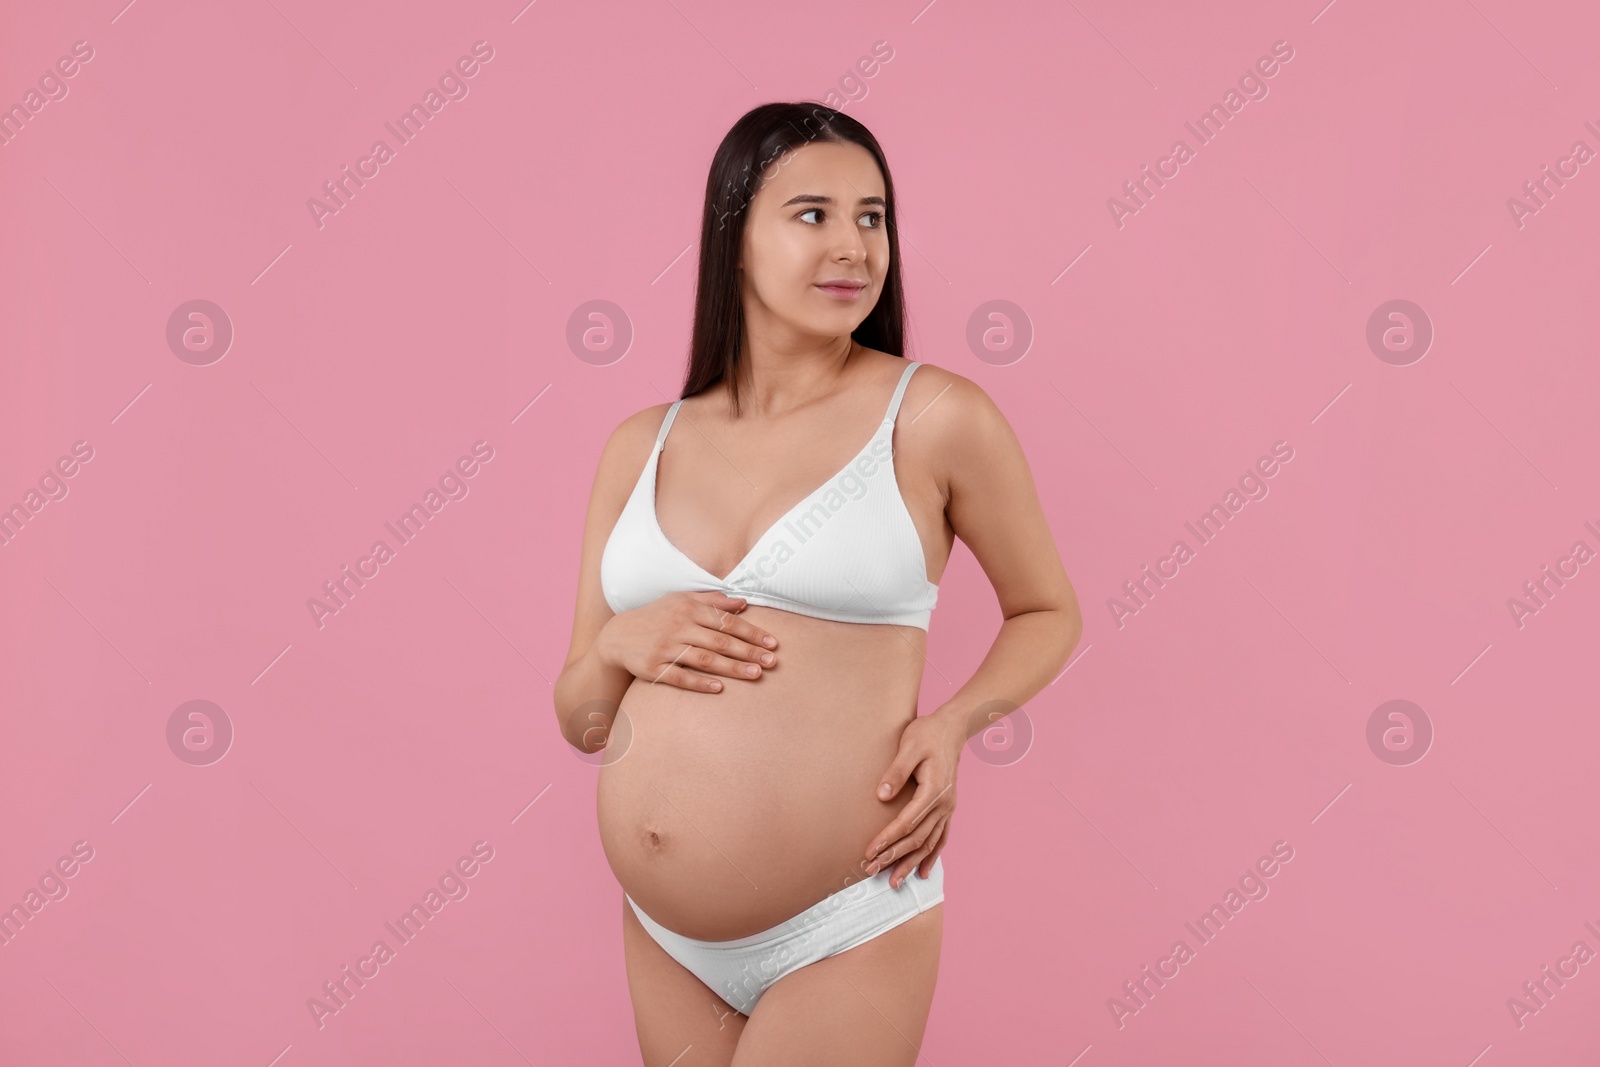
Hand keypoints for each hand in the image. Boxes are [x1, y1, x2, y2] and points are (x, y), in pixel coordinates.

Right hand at [597, 590, 777, 691]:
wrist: (617, 636)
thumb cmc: (657, 617)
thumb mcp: (681, 600)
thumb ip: (713, 601)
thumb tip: (743, 602)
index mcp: (688, 609)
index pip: (726, 621)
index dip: (751, 632)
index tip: (772, 643)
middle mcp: (678, 627)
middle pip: (720, 641)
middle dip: (748, 652)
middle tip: (771, 662)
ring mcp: (665, 648)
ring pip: (704, 659)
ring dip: (732, 668)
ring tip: (755, 675)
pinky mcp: (652, 668)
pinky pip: (680, 676)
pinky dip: (699, 682)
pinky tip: (719, 687)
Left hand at [863, 711, 965, 887]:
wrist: (952, 727)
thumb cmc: (927, 733)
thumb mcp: (909, 745)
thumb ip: (896, 771)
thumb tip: (881, 796)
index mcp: (933, 790)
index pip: (906, 822)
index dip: (887, 839)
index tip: (869, 852)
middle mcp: (944, 803)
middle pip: (917, 838)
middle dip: (894, 857)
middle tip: (872, 872)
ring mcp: (948, 807)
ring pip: (930, 843)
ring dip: (911, 863)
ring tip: (895, 882)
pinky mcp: (948, 807)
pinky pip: (941, 837)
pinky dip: (933, 856)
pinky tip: (924, 872)